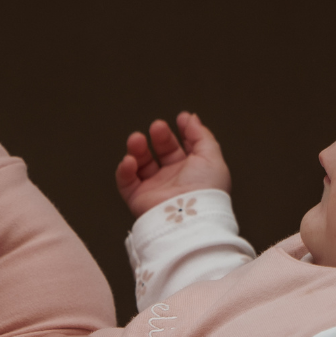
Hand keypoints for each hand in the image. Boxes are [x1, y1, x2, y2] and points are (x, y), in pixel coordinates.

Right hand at [116, 112, 231, 218]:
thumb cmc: (205, 190)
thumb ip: (201, 135)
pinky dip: (124, 169)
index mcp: (193, 170)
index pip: (184, 147)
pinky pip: (126, 182)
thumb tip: (190, 118)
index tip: (180, 118)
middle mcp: (173, 179)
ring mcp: (155, 189)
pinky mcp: (139, 199)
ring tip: (137, 140)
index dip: (182, 131)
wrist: (190, 218)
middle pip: (161, 151)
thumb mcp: (211, 156)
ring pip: (141, 163)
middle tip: (157, 128)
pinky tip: (130, 160)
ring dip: (137, 148)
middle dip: (159, 136)